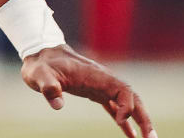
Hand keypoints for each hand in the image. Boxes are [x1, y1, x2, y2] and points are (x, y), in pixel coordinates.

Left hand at [22, 45, 155, 137]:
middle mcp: (103, 80)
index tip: (120, 120)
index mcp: (95, 75)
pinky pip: (115, 106)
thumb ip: (48, 87)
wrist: (40, 53)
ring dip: (139, 120)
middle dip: (144, 117)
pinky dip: (125, 121)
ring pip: (128, 103)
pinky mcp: (95, 92)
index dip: (127, 105)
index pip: (123, 89)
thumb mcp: (39, 74)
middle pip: (133, 98)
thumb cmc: (41, 64)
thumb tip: (57, 105)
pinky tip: (130, 135)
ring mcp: (101, 86)